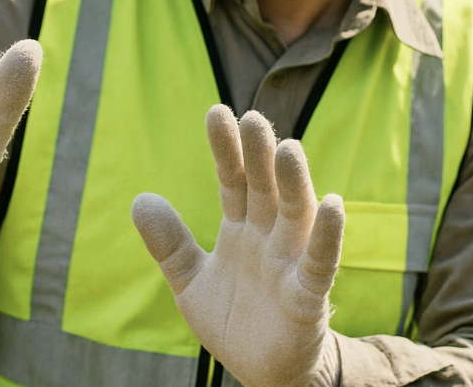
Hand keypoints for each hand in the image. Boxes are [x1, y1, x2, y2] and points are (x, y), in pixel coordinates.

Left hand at [131, 105, 343, 386]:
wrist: (261, 373)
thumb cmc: (232, 319)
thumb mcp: (190, 281)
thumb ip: (170, 243)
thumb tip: (140, 200)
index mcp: (240, 228)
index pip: (233, 180)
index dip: (226, 149)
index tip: (218, 112)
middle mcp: (267, 236)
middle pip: (265, 187)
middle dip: (259, 155)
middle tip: (254, 118)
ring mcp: (289, 262)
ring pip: (295, 214)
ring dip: (294, 182)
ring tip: (289, 148)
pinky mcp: (307, 295)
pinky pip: (319, 262)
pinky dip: (327, 235)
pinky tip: (332, 204)